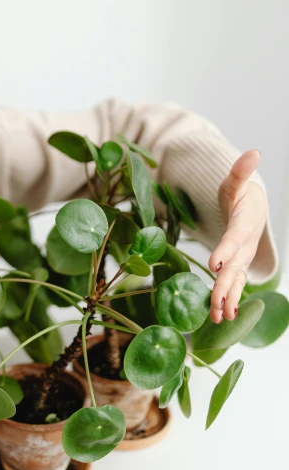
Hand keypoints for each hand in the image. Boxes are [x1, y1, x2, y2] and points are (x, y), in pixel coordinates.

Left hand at [207, 149, 266, 323]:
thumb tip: (253, 152)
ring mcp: (242, 257)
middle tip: (217, 304)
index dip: (226, 250)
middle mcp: (245, 245)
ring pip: (235, 281)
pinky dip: (228, 300)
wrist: (252, 207)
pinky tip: (221, 317)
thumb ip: (240, 171)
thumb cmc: (240, 193)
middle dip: (226, 285)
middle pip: (235, 267)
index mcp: (244, 224)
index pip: (235, 238)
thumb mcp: (236, 181)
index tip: (215, 263)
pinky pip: (233, 284)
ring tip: (219, 317)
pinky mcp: (237, 265)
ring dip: (228, 299)